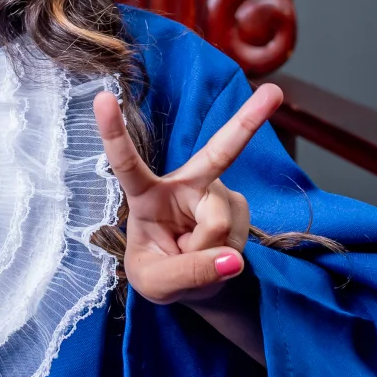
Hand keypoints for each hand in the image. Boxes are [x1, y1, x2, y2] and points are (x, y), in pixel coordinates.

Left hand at [93, 84, 282, 304]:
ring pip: (219, 227)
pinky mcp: (239, 207)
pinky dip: (225, 260)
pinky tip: (216, 255)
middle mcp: (184, 184)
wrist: (191, 283)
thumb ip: (186, 274)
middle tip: (274, 91)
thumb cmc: (159, 272)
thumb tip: (232, 260)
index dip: (113, 132)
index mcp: (146, 195)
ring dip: (208, 255)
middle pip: (219, 152)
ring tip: (195, 257)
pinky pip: (236, 241)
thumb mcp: (156, 285)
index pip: (126, 163)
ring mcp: (216, 193)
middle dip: (249, 120)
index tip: (102, 97)